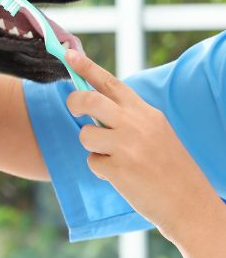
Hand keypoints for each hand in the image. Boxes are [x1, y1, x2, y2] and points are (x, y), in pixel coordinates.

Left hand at [64, 49, 218, 244]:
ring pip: (86, 135)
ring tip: (113, 157)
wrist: (190, 203)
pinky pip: (92, 162)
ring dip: (92, 147)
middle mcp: (136, 124)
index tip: (68, 54)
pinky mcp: (119, 169)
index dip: (86, 67)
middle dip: (74, 102)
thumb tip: (95, 107)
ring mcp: (127, 146)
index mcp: (145, 112)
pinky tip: (122, 177)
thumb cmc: (170, 168)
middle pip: (89, 100)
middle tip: (74, 110)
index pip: (110, 83)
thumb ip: (129, 118)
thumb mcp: (156, 132)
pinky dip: (101, 170)